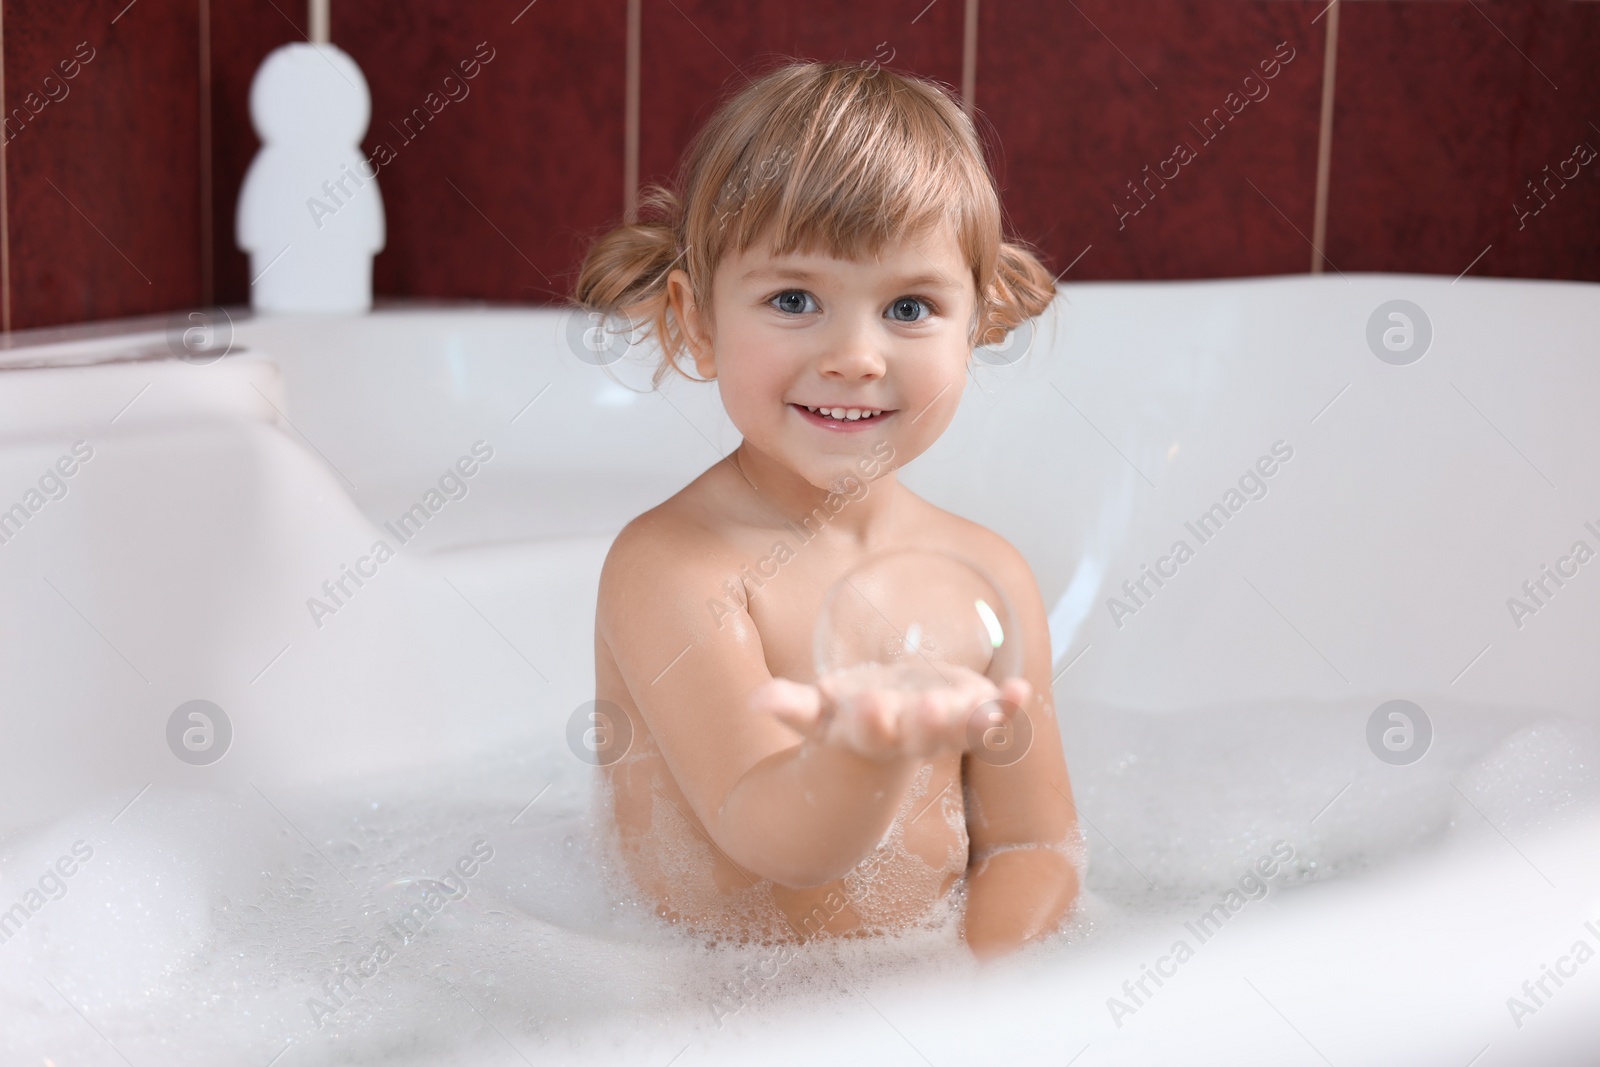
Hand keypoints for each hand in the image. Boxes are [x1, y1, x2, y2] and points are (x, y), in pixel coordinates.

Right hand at [750, 662, 1031, 761]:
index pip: (869, 734)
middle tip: (929, 706)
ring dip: (978, 722)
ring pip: (964, 731)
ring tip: (993, 709)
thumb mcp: (816, 714)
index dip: (870, 722)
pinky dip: (1009, 707)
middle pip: (919, 736)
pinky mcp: (972, 716)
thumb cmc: (846, 717)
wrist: (889, 733)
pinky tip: (1020, 690)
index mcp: (869, 736)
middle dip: (925, 723)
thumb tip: (756, 700)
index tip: (869, 706)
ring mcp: (945, 730)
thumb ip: (789, 706)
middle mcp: (910, 738)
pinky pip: (995, 717)